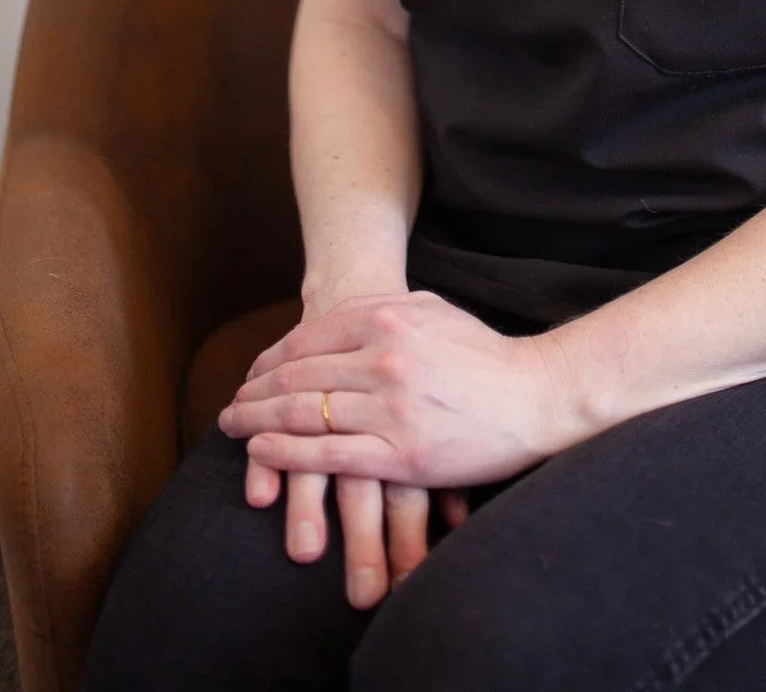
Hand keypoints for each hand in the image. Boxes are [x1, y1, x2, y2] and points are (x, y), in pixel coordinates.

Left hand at [226, 290, 471, 608]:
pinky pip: (326, 455)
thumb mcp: (433, 311)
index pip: (307, 339)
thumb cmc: (484, 356)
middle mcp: (384, 358)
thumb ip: (385, 310)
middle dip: (253, 394)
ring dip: (258, 423)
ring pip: (302, 413)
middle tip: (229, 410)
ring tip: (235, 431)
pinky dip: (285, 454)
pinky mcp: (399, 453)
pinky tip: (262, 454)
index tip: (249, 378)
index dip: (268, 361)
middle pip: (296, 376)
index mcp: (390, 319)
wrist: (535, 397)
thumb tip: (338, 314)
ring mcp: (390, 408)